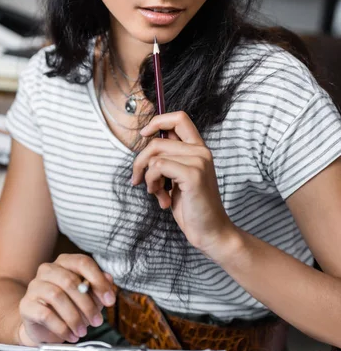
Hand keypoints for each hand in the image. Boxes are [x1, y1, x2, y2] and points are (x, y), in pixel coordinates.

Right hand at [18, 254, 115, 344]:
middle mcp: (48, 270)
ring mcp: (35, 286)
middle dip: (87, 304)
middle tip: (97, 321)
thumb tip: (109, 281)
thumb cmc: (67, 307)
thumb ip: (97, 288)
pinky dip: (61, 327)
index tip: (110, 299)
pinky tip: (70, 335)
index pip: (83, 263)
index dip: (99, 281)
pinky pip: (45, 314)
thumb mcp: (86, 297)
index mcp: (65, 262)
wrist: (41, 325)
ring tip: (83, 331)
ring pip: (57, 296)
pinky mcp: (26, 305)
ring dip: (74, 317)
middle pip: (70, 281)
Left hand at [132, 111, 234, 255]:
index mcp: (199, 149)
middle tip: (139, 180)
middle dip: (140, 161)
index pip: (179, 118)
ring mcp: (199, 161)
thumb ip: (169, 159)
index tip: (144, 135)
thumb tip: (147, 142)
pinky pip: (158, 166)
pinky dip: (153, 183)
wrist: (210, 232)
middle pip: (157, 140)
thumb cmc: (192, 207)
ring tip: (157, 193)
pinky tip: (162, 198)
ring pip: (154, 154)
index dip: (157, 122)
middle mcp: (201, 151)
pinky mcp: (193, 174)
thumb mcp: (177, 178)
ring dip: (147, 177)